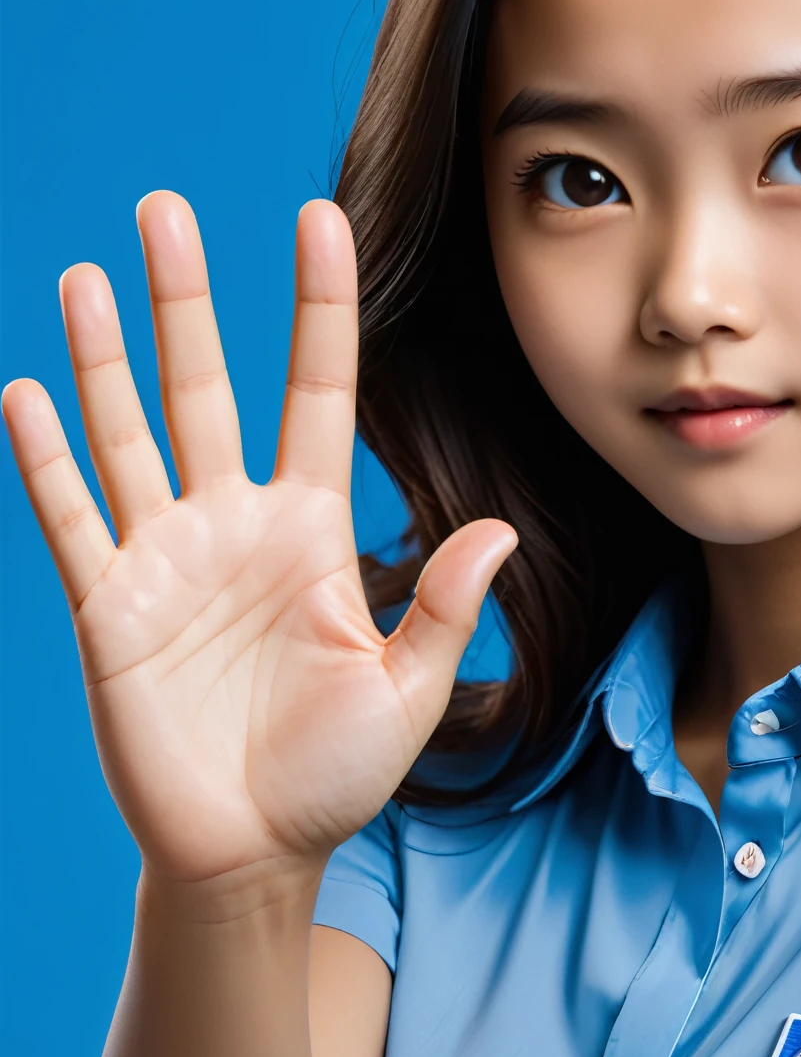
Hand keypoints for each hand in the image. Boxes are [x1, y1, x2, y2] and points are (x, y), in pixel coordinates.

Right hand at [3, 193, 514, 884]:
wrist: (251, 850)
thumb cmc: (334, 773)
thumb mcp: (407, 692)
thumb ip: (445, 609)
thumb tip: (497, 532)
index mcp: (311, 529)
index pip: (315, 392)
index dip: (318, 309)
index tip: (319, 219)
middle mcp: (232, 524)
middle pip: (204, 388)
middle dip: (185, 300)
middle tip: (164, 206)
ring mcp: (163, 558)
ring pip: (125, 434)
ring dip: (103, 359)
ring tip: (87, 275)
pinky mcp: (104, 607)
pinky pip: (70, 519)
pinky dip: (46, 461)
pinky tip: (24, 394)